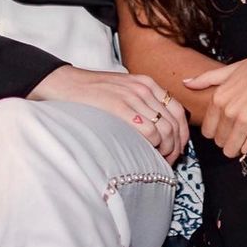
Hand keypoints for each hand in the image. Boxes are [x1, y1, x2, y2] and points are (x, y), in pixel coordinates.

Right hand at [32, 66, 188, 163]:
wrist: (65, 83)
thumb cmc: (91, 93)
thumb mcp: (122, 91)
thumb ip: (140, 103)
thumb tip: (155, 131)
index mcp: (146, 83)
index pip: (178, 110)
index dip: (182, 134)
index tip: (177, 150)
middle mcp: (144, 88)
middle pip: (175, 122)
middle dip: (176, 146)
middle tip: (167, 162)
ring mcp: (132, 97)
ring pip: (165, 130)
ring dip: (166, 151)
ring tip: (156, 162)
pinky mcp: (120, 107)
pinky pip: (149, 131)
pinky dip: (153, 147)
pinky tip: (145, 155)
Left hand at [183, 29, 246, 157]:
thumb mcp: (232, 69)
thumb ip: (207, 79)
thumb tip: (186, 83)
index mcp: (219, 97)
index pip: (208, 131)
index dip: (217, 132)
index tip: (227, 129)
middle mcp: (229, 110)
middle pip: (219, 141)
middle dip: (227, 140)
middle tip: (239, 132)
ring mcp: (245, 120)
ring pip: (232, 149)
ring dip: (238, 146)